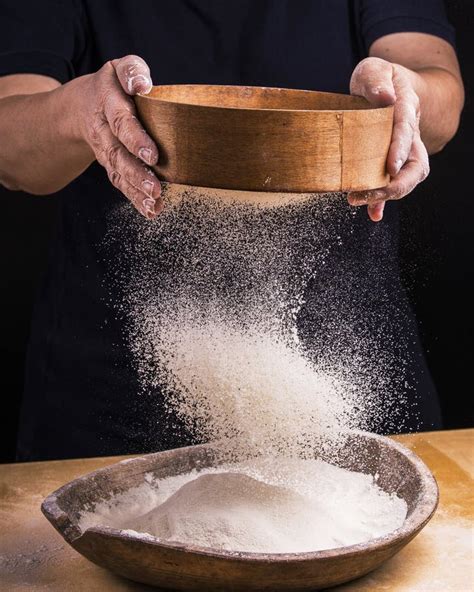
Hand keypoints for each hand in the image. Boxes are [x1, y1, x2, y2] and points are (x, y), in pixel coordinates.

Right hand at [75, 55, 161, 218]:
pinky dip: (135, 198)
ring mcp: (104, 150)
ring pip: (117, 172)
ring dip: (135, 190)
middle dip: (136, 172)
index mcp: (107, 102)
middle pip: (117, 153)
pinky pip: (121, 183)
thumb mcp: (122, 68)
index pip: (121, 121)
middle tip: (155, 188)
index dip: (135, 138)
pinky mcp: (110, 165)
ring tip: (154, 203)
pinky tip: (151, 210)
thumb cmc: (115, 85)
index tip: (152, 155)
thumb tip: (143, 85)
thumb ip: (134, 72)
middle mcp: (102, 129)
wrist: (83, 105)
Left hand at [348, 57, 428, 221]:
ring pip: (407, 179)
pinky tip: (373, 215)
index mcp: (406, 109)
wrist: (389, 89)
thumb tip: (386, 99)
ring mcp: (404, 152)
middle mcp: (410, 135)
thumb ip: (377, 80)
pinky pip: (392, 185)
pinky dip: (382, 202)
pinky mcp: (391, 164)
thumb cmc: (378, 79)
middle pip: (416, 165)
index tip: (391, 167)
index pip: (406, 130)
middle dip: (396, 184)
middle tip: (367, 193)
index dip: (400, 150)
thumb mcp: (374, 70)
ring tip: (359, 201)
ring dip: (387, 195)